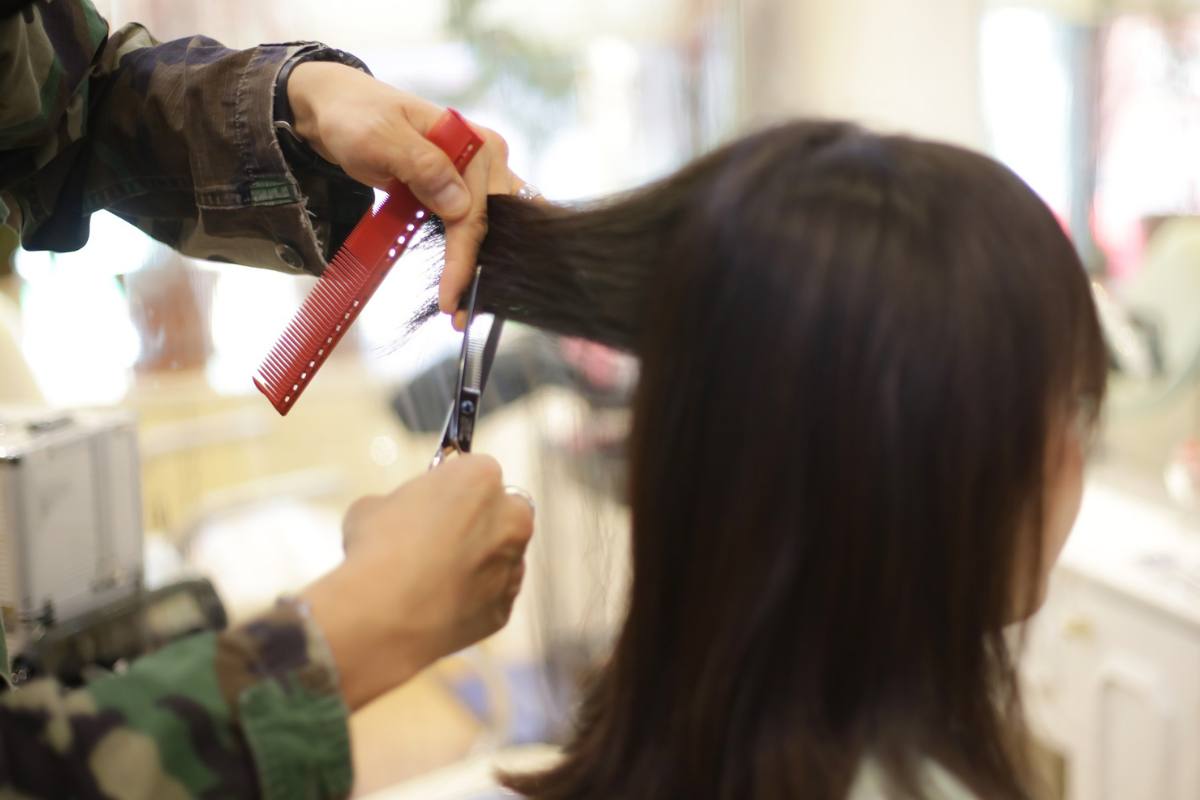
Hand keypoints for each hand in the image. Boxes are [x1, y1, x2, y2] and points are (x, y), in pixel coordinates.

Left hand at [287, 61, 523, 316]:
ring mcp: (477, 175)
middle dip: (481, 270)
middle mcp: (486, 158)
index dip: (464, 259)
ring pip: (494, 227)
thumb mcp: (381, 138)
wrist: (338, 109)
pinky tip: (464, 279)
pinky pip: (476, 224)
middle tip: (462, 316)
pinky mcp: (463, 189)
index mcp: (474, 143)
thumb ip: (423, 167)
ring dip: (480, 265)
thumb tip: (461, 207)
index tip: (451, 299)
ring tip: (465, 306)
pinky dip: (471, 252)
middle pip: (497, 224)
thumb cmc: (357, 118)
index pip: (476, 212)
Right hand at [301, 455, 533, 709]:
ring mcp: (512, 568)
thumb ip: (399, 504)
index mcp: (482, 479)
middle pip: (505, 513)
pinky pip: (492, 599)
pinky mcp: (503, 611)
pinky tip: (438, 606)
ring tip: (433, 579)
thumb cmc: (376, 550)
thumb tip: (394, 516)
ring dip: (479, 563)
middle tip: (443, 538)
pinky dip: (474, 600)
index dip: (454, 488)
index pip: (478, 472)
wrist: (383, 617)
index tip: (436, 502)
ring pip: (502, 558)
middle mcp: (511, 520)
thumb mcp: (374, 506)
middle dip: (482, 522)